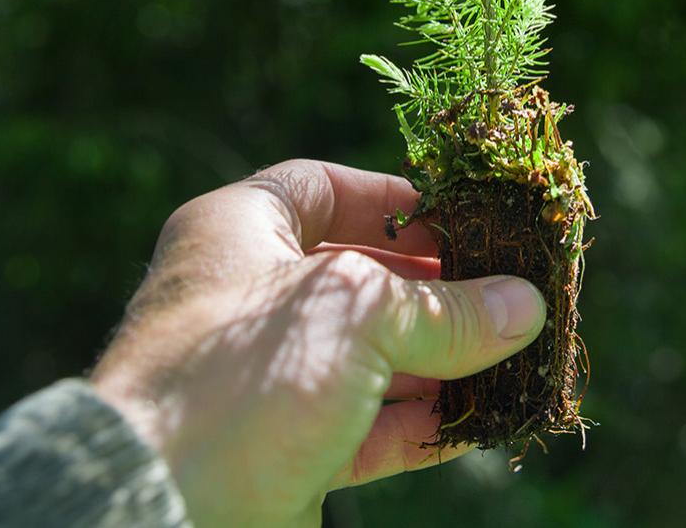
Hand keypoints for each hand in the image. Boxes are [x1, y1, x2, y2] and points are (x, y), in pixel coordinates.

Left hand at [90, 159, 545, 526]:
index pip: (323, 189)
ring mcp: (266, 379)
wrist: (160, 509)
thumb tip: (525, 305)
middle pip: (359, 278)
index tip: (463, 219)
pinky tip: (481, 420)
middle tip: (508, 296)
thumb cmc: (245, 374)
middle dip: (436, 290)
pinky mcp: (284, 451)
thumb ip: (446, 309)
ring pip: (370, 358)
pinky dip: (423, 424)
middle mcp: (247, 298)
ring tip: (513, 358)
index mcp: (238, 231)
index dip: (395, 200)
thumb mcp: (357, 314)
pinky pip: (369, 428)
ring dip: (442, 362)